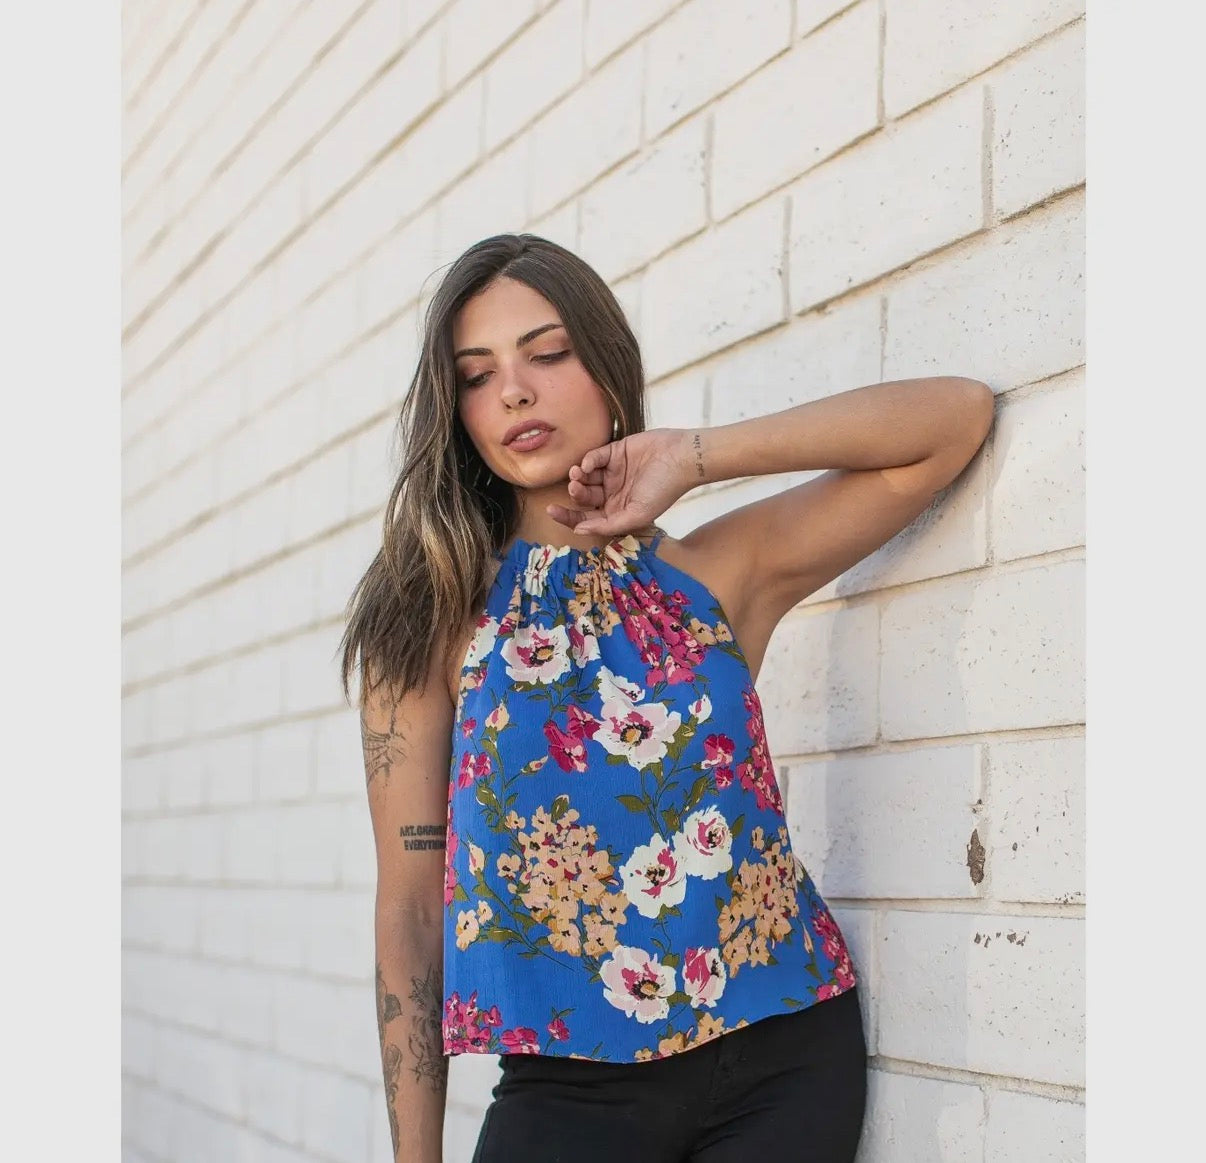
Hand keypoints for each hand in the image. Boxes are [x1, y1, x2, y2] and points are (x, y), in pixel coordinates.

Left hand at [546, 428, 691, 536]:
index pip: (586, 517)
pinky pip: (593, 458)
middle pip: (583, 498)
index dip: (568, 516)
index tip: (551, 510)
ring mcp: (612, 473)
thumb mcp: (637, 514)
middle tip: (575, 488)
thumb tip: (579, 531)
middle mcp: (612, 494)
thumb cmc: (663, 490)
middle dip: (575, 494)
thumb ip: (608, 525)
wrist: (681, 458)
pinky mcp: (614, 453)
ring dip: (578, 477)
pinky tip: (589, 463)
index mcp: (617, 512)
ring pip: (585, 477)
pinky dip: (588, 460)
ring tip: (578, 474)